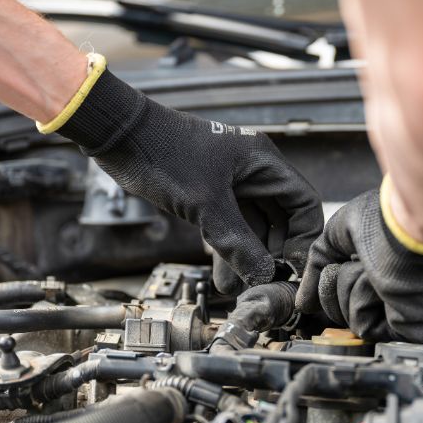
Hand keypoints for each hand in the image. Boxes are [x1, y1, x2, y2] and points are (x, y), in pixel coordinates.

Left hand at [51, 59, 322, 293]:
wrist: (117, 135)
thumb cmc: (161, 153)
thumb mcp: (205, 205)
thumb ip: (237, 242)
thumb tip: (263, 276)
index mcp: (264, 162)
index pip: (305, 203)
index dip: (304, 237)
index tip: (294, 266)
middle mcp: (254, 171)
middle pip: (281, 219)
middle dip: (275, 253)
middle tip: (267, 281)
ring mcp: (232, 183)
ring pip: (254, 227)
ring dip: (250, 256)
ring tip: (242, 287)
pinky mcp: (211, 194)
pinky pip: (230, 226)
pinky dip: (229, 249)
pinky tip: (224, 276)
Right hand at [295, 190, 422, 343]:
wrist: (409, 225)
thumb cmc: (383, 220)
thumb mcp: (336, 237)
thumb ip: (316, 269)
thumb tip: (302, 302)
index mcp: (386, 271)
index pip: (344, 292)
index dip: (332, 280)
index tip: (338, 262)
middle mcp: (398, 294)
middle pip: (341, 308)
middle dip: (338, 281)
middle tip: (358, 260)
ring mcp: (406, 314)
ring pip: (350, 319)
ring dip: (351, 288)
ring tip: (373, 268)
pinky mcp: (412, 330)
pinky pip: (364, 327)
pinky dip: (362, 302)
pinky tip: (381, 283)